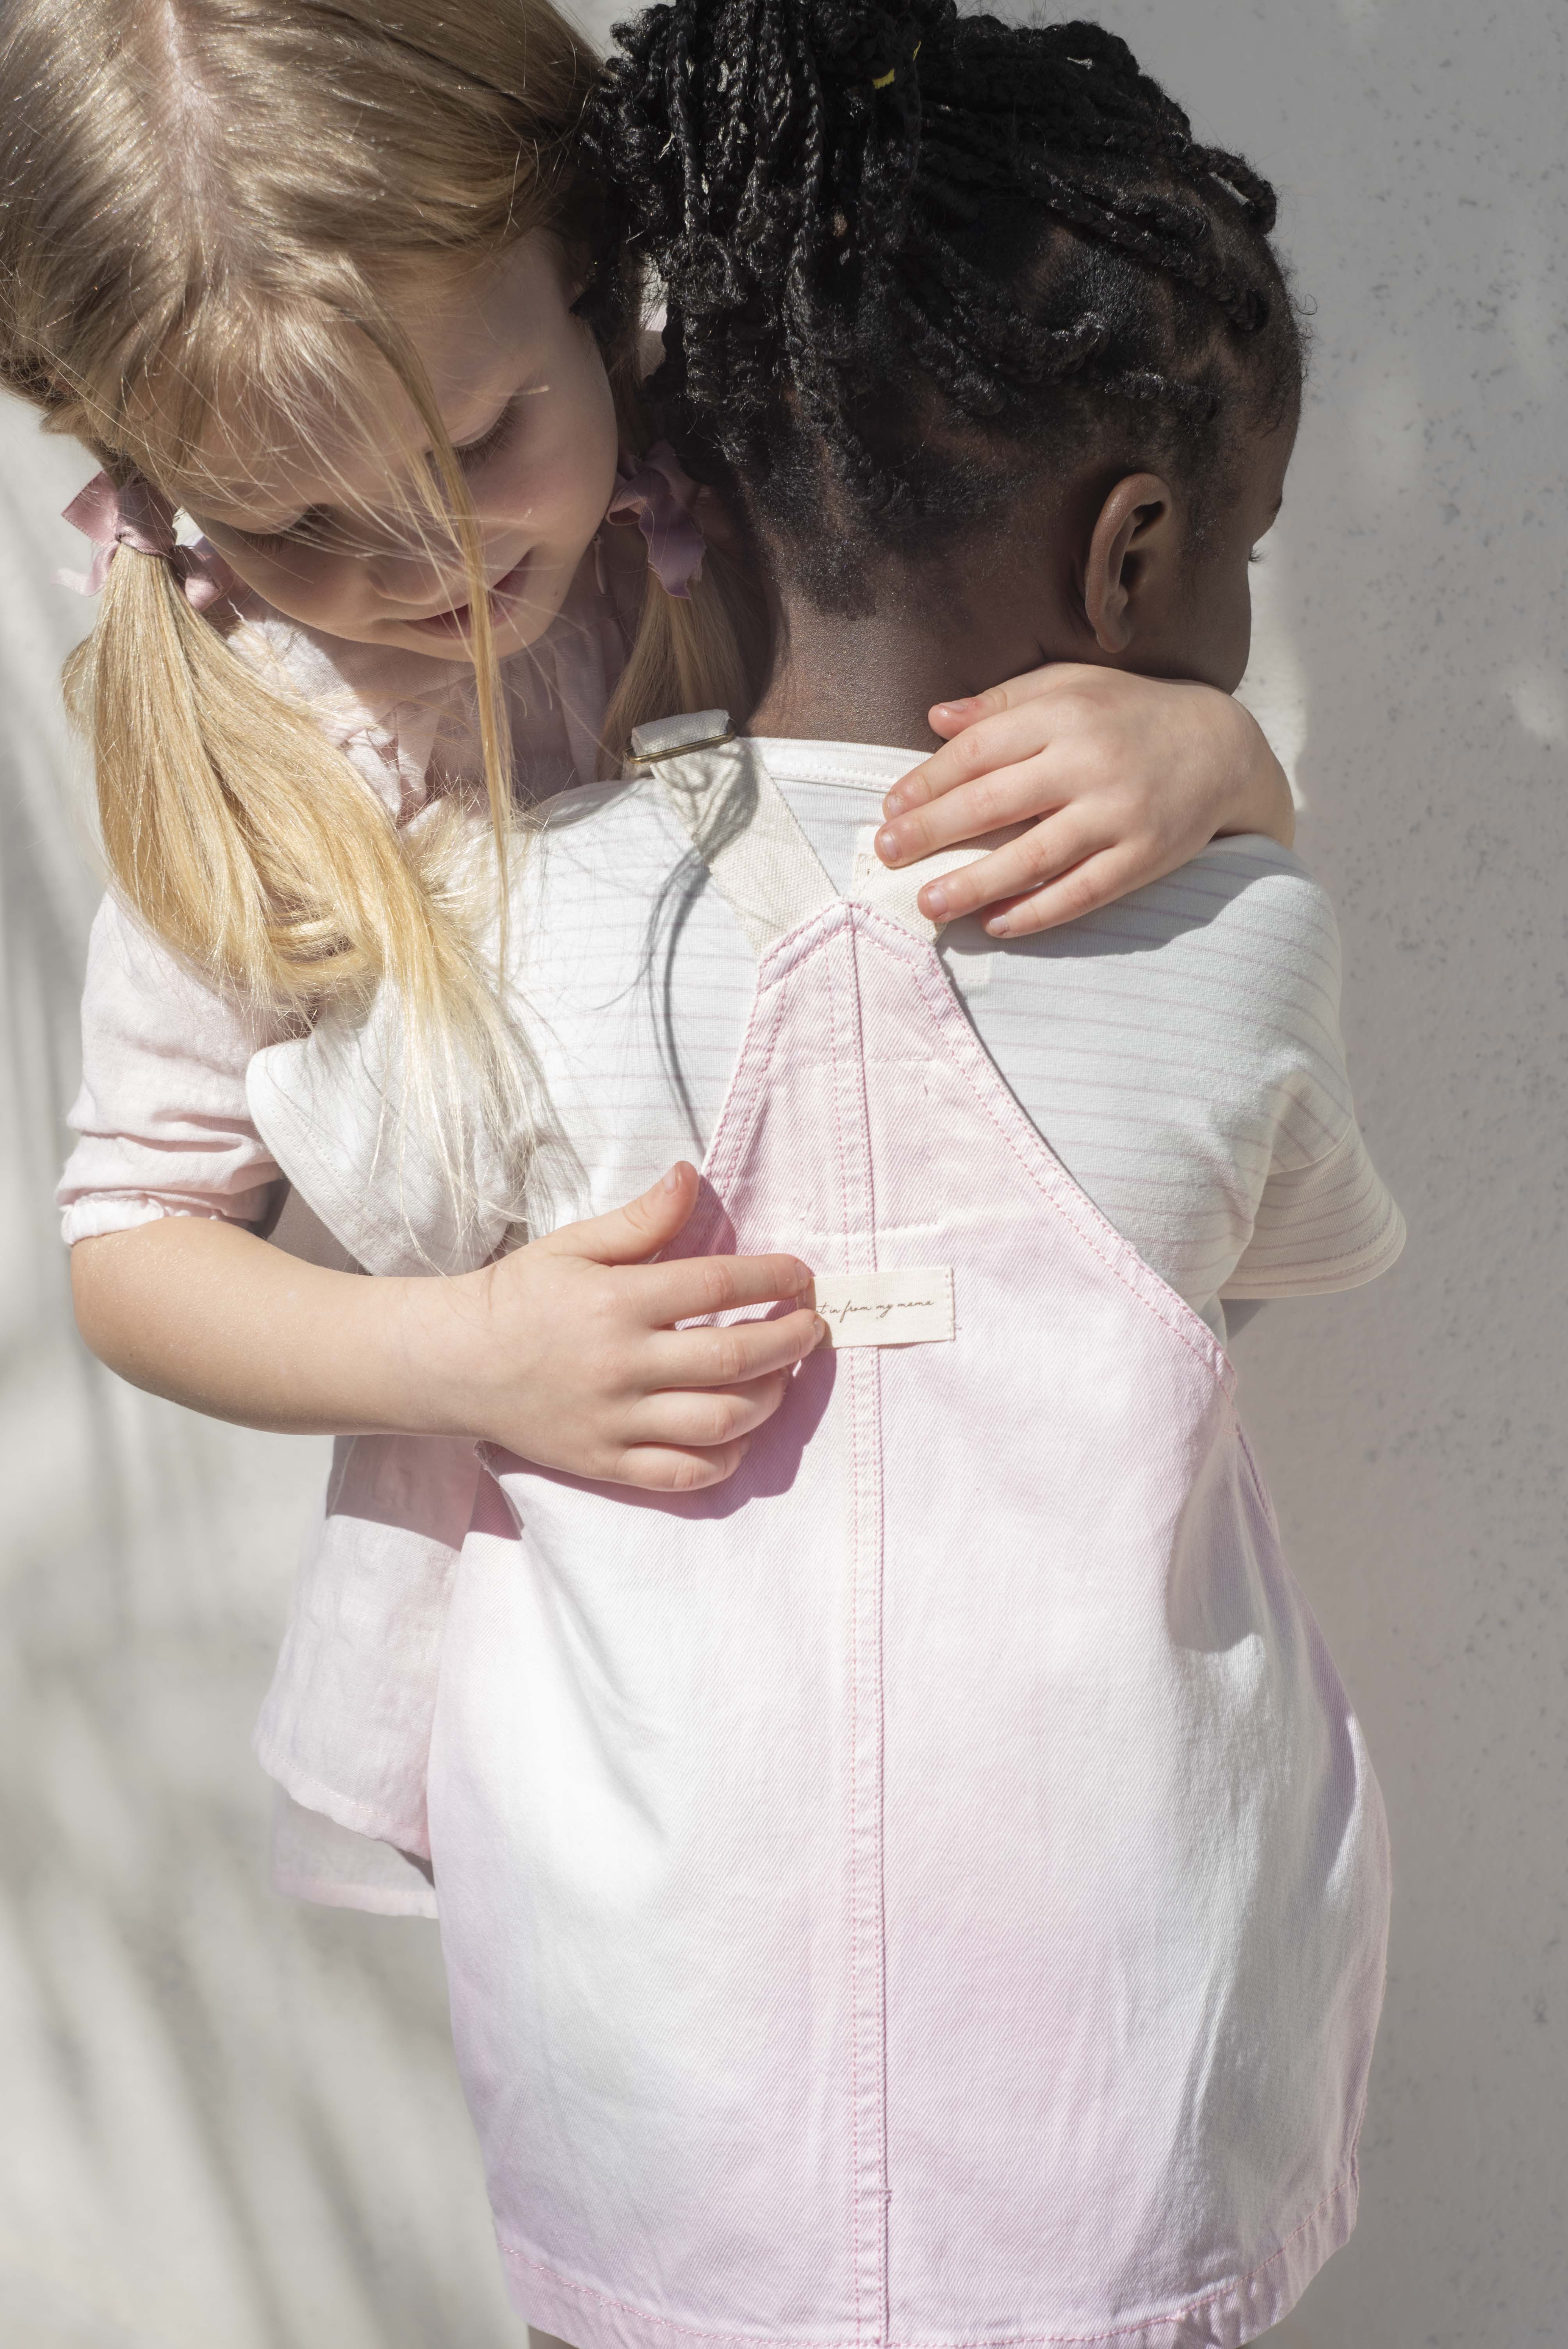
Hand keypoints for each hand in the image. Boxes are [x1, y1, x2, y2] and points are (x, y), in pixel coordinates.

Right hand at [407, 1162, 824, 1492]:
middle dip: (790, 1340)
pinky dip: (724, 1458)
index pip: (720, 1285)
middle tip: (811, 1327)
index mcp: (618, 1302)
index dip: (774, 1278)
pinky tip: (739, 1433)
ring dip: (768, 1399)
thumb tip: (690, 1176)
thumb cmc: (520, 1297)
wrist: (455, 1363)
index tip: (801, 1276)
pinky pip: (683, 1474)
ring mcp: (615, 1420)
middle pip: (735, 1357)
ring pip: (720, 1421)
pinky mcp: (605, 1463)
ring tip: (781, 1377)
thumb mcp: (574, 1245)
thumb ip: (641, 1219)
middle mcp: (622, 1365)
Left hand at [873, 665, 1294, 937]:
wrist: (1225, 746)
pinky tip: (996, 925)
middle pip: (994, 802)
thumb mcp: (1071, 685)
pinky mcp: (1144, 856)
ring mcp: (1119, 813)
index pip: (979, 751)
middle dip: (933, 832)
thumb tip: (936, 719)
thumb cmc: (1131, 713)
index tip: (891, 806)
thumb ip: (1003, 701)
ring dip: (974, 884)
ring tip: (929, 903)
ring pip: (1033, 856)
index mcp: (1065, 714)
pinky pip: (1082, 892)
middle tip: (886, 854)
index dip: (928, 781)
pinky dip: (1036, 912)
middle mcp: (1089, 762)